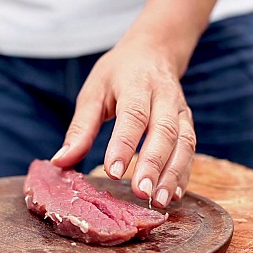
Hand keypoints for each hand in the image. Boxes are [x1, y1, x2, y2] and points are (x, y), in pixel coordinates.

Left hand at [52, 38, 195, 207]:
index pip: (133, 115)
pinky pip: (191, 150)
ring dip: (173, 174)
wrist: (155, 50)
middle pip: (165, 131)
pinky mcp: (189, 124)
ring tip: (159, 201)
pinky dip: (184, 174)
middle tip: (141, 193)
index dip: (124, 144)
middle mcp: (164, 97)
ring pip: (184, 143)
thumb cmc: (118, 74)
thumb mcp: (93, 92)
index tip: (113, 172)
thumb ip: (80, 128)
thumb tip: (61, 161)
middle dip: (154, 164)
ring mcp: (181, 111)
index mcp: (137, 84)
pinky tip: (173, 195)